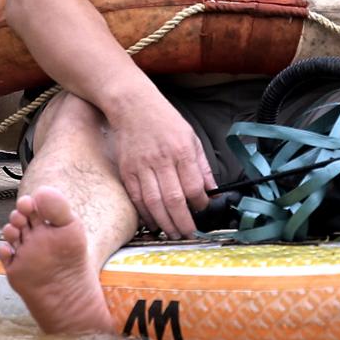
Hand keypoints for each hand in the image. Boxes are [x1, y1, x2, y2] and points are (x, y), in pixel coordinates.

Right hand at [109, 103, 213, 239]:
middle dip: (183, 222)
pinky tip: (154, 223)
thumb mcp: (191, 137)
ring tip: (174, 234)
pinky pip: (137, 198)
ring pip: (154, 203)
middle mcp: (162, 160)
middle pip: (174, 199)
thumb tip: (213, 191)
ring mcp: (142, 166)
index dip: (200, 204)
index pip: (193, 186)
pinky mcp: (127, 171)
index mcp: (182, 151)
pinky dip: (145, 214)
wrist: (132, 106)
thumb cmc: (165, 120)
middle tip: (189, 234)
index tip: (203, 211)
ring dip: (165, 223)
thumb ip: (202, 166)